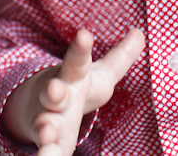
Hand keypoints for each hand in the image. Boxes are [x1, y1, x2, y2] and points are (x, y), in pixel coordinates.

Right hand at [2, 28, 145, 155]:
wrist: (37, 107)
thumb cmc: (77, 89)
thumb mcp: (100, 74)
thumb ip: (120, 57)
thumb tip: (140, 33)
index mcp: (73, 76)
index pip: (76, 60)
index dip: (81, 48)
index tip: (84, 35)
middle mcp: (57, 97)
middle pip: (53, 93)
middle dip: (53, 92)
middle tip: (55, 91)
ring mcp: (47, 119)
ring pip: (43, 123)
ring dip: (44, 129)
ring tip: (47, 133)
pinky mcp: (45, 142)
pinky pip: (45, 151)